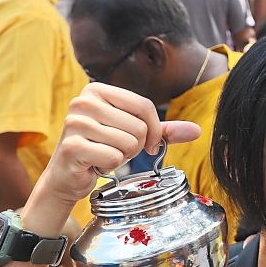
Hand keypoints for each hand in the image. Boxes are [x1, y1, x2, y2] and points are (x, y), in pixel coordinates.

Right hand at [35, 83, 200, 211]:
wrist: (68, 176)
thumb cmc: (101, 150)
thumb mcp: (134, 135)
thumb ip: (164, 131)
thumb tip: (197, 131)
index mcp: (97, 90)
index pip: (144, 105)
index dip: (154, 130)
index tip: (149, 144)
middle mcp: (83, 101)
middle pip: (138, 126)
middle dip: (135, 146)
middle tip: (116, 150)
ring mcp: (74, 123)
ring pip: (128, 143)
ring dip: (122, 157)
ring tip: (105, 155)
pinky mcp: (71, 146)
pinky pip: (113, 158)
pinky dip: (110, 167)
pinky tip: (95, 164)